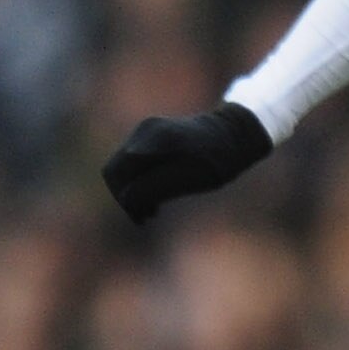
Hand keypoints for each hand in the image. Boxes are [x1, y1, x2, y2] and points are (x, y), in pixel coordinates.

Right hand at [101, 101, 271, 224]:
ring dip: (131, 190)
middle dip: (125, 197)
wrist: (234, 133)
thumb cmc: (219, 159)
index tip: (143, 219)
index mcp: (155, 140)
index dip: (125, 200)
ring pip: (122, 167)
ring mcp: (145, 130)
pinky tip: (155, 197)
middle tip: (147, 218)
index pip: (119, 174)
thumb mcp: (193, 179)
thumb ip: (158, 186)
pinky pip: (132, 161)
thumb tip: (127, 197)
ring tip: (153, 211)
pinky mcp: (148, 134)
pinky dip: (138, 180)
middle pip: (114, 170)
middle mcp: (145, 131)